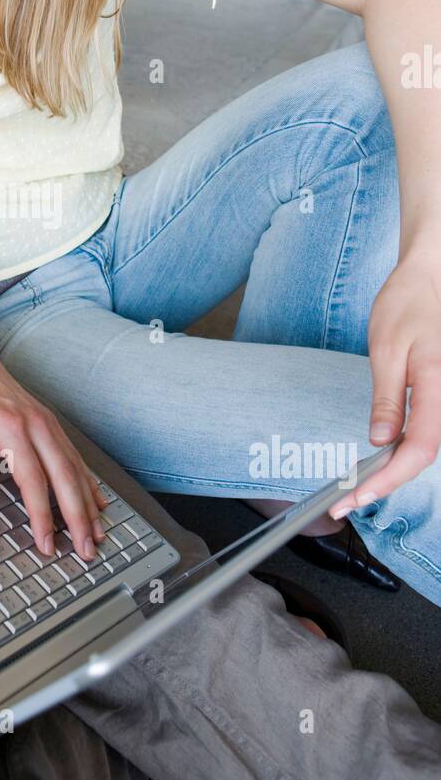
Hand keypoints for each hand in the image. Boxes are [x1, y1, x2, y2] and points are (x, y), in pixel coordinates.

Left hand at [0, 338, 108, 562]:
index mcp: (12, 426)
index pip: (33, 480)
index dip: (42, 514)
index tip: (46, 542)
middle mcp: (37, 425)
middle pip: (65, 477)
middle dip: (78, 517)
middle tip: (87, 549)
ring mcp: (47, 423)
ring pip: (75, 468)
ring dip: (88, 503)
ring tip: (97, 534)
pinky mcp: (49, 424)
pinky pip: (75, 456)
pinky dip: (88, 481)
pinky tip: (97, 501)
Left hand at [331, 249, 440, 517]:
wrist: (430, 278)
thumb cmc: (408, 305)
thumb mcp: (388, 350)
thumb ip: (387, 399)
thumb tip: (381, 441)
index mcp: (439, 385)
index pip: (419, 449)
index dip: (389, 479)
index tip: (358, 495)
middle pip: (424, 455)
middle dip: (386, 483)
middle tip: (347, 501)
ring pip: (427, 447)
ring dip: (395, 471)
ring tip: (358, 488)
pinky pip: (428, 431)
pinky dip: (403, 452)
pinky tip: (380, 462)